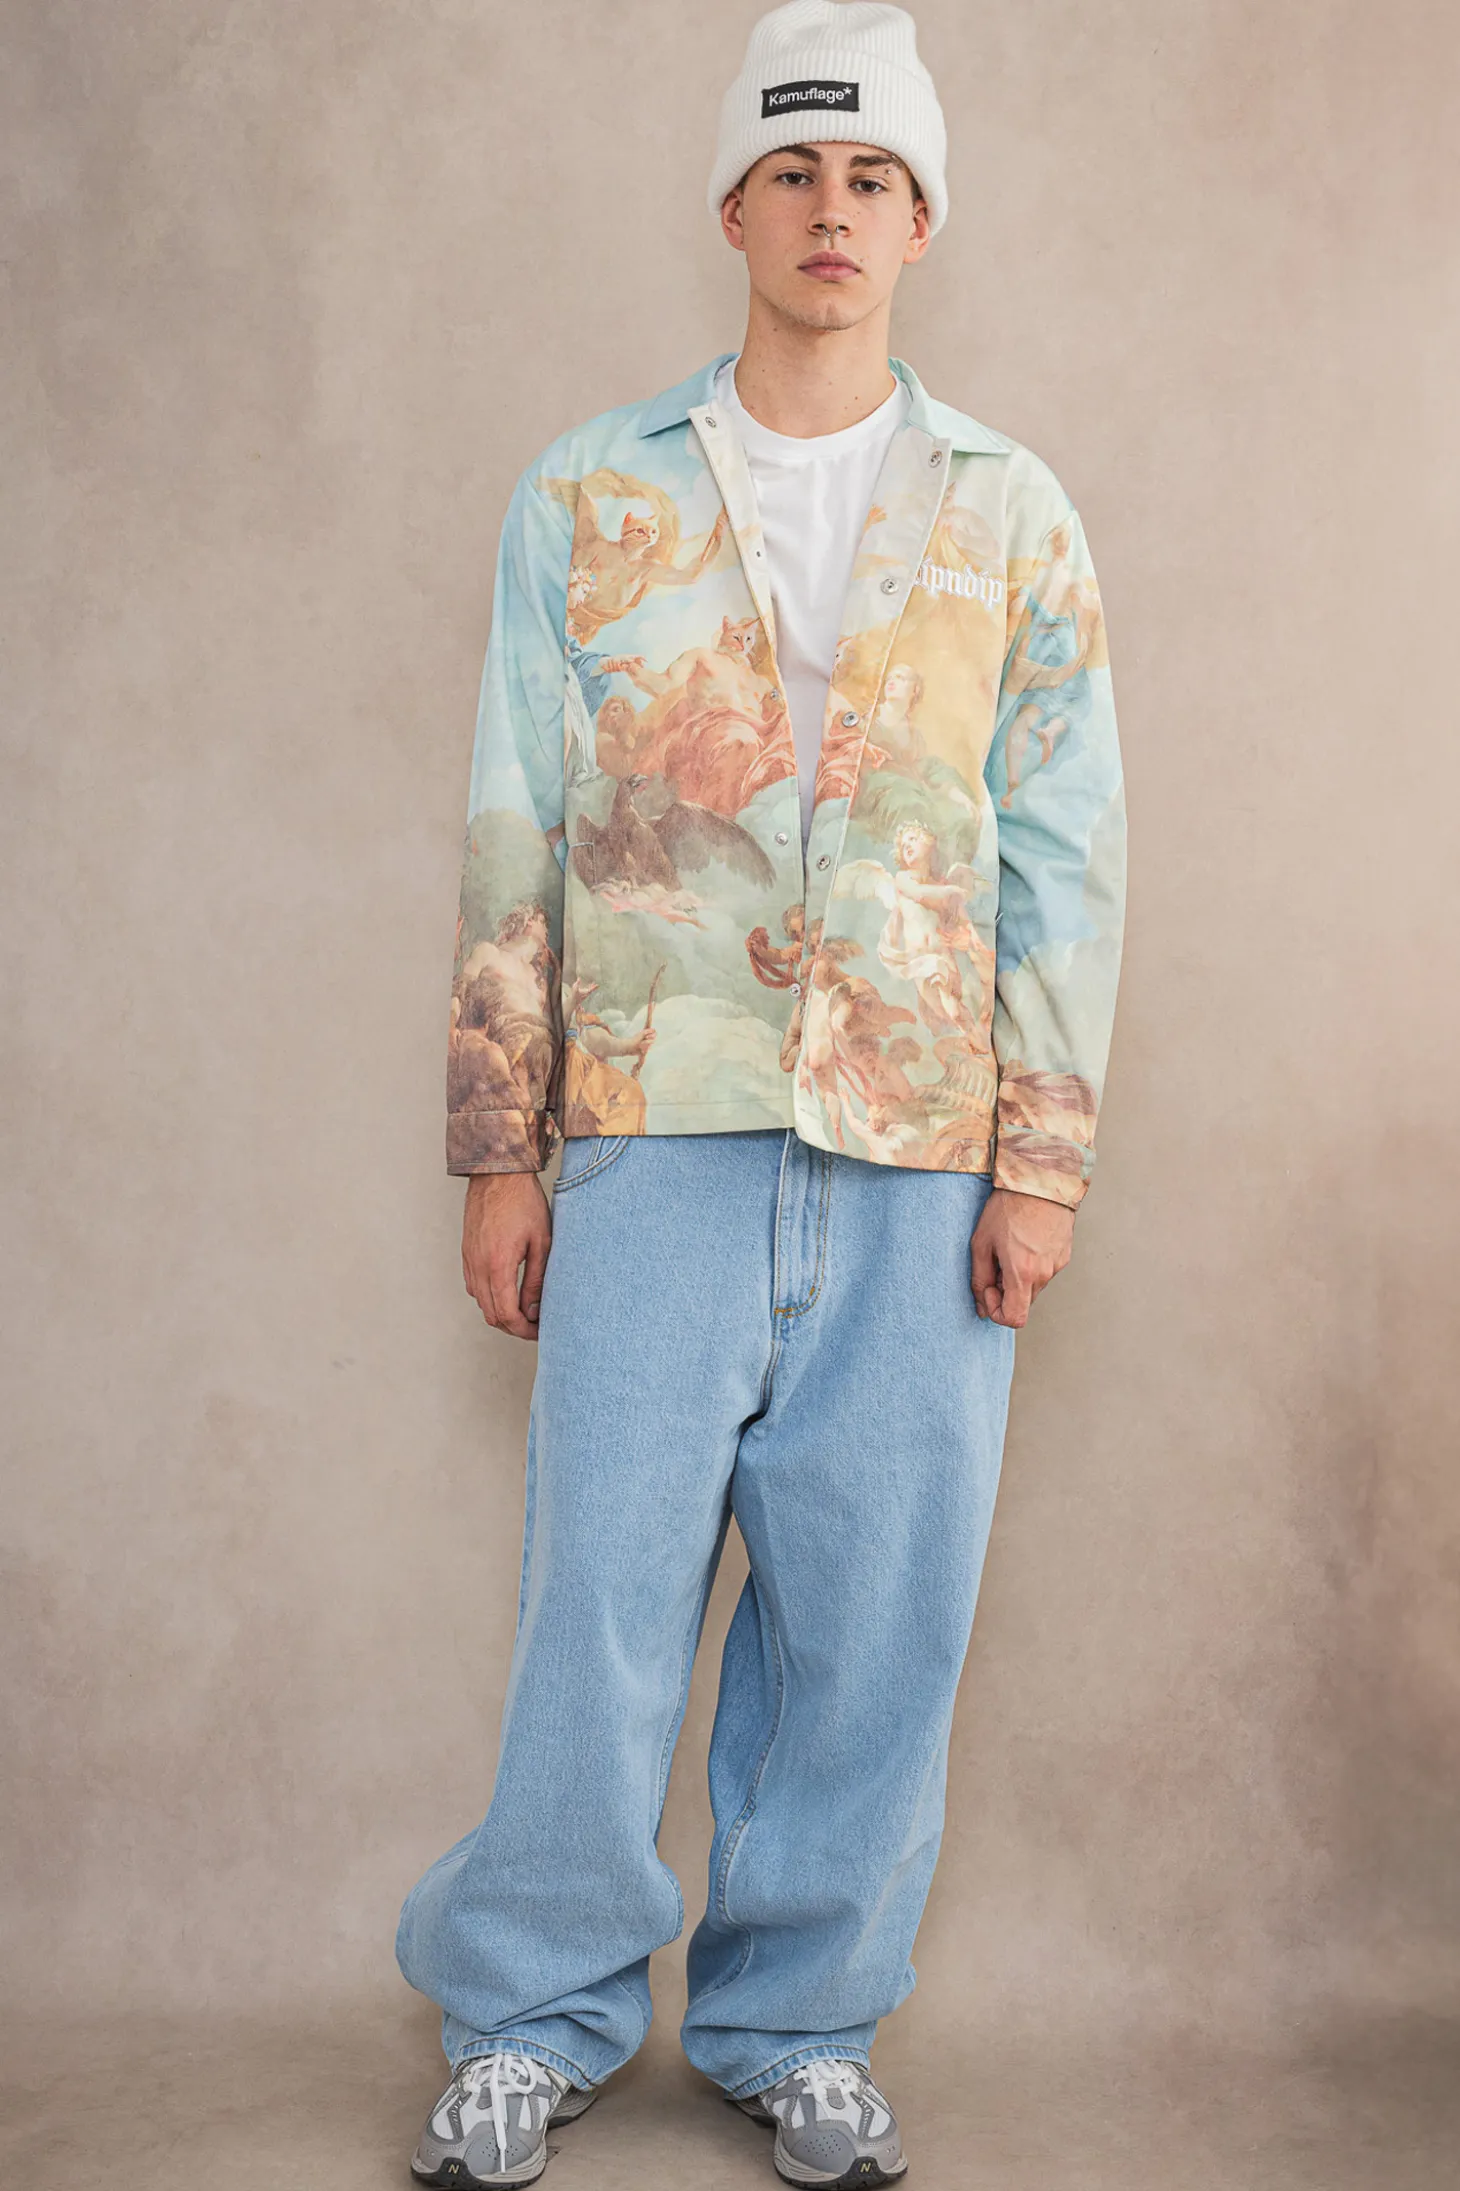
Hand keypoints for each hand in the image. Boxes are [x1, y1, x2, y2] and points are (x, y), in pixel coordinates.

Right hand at [462, 1172, 551, 1340]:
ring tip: (525, 1309)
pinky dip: (489, 1297)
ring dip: (501, 1312)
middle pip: (491, 1315)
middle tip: (535, 1324)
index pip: (507, 1315)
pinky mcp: (466, 1253)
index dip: (524, 1331)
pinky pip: (473, 1286)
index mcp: (498, 1266)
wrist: (497, 1173)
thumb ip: (536, 1281)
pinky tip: (507, 1290)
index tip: (540, 1331)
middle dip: (514, 1327)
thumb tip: (532, 1311)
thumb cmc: (523, 1203)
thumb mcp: (541, 1243)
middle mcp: (478, 1266)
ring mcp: (469, 1260)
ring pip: (481, 1303)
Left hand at [970, 1188, 1074, 1327]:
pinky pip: (1045, 1270)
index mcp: (1022, 1273)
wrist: (1039, 1180)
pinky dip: (1033, 1265)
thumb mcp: (982, 1243)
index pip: (1015, 1318)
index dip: (998, 1312)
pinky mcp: (1064, 1254)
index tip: (989, 1290)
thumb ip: (980, 1279)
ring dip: (1019, 1277)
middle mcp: (1044, 1274)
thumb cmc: (1008, 1207)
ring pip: (1034, 1286)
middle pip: (1023, 1302)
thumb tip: (981, 1305)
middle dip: (1006, 1290)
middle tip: (996, 1263)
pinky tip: (1024, 1240)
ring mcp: (1057, 1264)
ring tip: (1010, 1246)